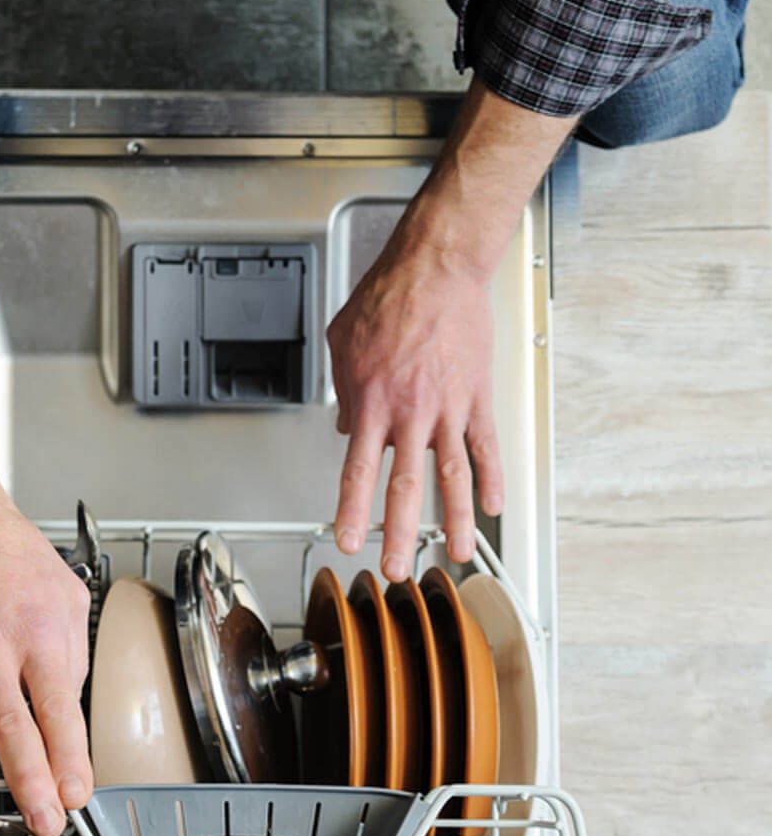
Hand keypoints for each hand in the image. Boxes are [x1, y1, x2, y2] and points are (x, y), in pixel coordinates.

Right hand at [0, 481, 92, 835]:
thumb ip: (73, 654)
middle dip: (30, 783)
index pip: (59, 708)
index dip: (70, 758)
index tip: (77, 794)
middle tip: (43, 822)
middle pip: (13, 727)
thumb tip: (71, 711)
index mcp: (37, 632)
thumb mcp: (67, 593)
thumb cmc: (7, 552)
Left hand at [327, 222, 503, 580]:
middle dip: (400, 533)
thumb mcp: (343, 345)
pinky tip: (493, 505)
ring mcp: (448, 408)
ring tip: (457, 553)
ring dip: (455, 520)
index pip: (358, 472)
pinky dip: (491, 477)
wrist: (436, 268)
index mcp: (372, 404)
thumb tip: (349, 431)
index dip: (352, 512)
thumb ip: (344, 393)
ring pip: (452, 476)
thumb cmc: (389, 298)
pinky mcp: (477, 397)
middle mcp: (411, 413)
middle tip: (397, 567)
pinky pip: (486, 446)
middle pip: (404, 487)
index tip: (348, 540)